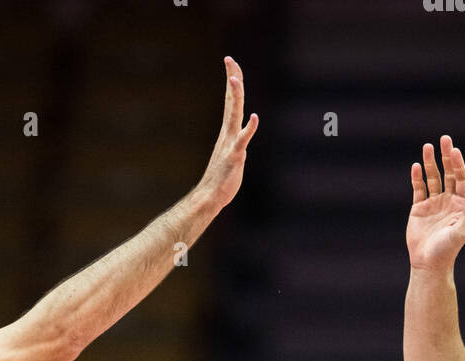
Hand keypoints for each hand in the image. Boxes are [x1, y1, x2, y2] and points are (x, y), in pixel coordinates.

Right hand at [194, 57, 258, 211]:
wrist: (211, 196)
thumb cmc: (221, 179)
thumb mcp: (231, 156)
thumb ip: (237, 146)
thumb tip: (242, 144)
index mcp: (228, 131)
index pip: (230, 100)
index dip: (232, 80)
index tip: (230, 62)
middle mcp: (228, 133)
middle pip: (231, 100)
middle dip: (231, 78)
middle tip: (228, 59)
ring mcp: (230, 143)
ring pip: (234, 115)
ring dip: (235, 97)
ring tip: (234, 79)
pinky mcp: (235, 156)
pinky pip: (242, 140)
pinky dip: (249, 128)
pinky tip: (254, 117)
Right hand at [407, 134, 464, 272]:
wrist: (428, 263)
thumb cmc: (447, 250)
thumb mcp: (460, 232)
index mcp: (461, 204)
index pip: (461, 179)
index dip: (459, 164)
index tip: (454, 151)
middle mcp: (448, 201)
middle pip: (448, 173)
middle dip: (446, 157)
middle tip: (444, 140)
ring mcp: (433, 203)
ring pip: (433, 178)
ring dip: (430, 163)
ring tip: (427, 147)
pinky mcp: (419, 209)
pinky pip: (419, 189)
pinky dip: (417, 178)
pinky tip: (416, 166)